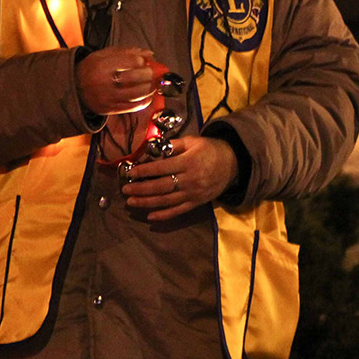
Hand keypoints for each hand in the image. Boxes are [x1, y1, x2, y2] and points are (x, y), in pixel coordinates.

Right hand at [76, 46, 156, 116]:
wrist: (74, 88)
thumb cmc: (91, 69)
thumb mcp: (103, 55)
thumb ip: (126, 52)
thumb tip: (149, 54)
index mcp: (101, 65)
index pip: (130, 61)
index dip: (141, 61)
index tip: (144, 61)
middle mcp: (104, 81)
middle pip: (135, 77)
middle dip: (149, 74)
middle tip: (153, 72)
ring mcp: (107, 97)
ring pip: (137, 93)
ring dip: (150, 88)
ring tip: (153, 84)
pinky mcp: (110, 109)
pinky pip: (133, 107)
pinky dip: (144, 101)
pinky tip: (147, 96)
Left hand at [121, 136, 237, 221]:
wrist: (233, 163)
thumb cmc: (208, 149)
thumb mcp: (191, 142)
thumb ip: (172, 146)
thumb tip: (151, 148)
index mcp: (187, 163)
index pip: (161, 168)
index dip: (143, 171)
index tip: (129, 173)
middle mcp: (190, 180)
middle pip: (161, 187)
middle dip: (141, 189)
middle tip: (125, 190)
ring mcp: (193, 194)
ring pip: (167, 201)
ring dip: (147, 203)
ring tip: (131, 202)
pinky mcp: (197, 203)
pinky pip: (179, 211)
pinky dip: (164, 215)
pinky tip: (150, 216)